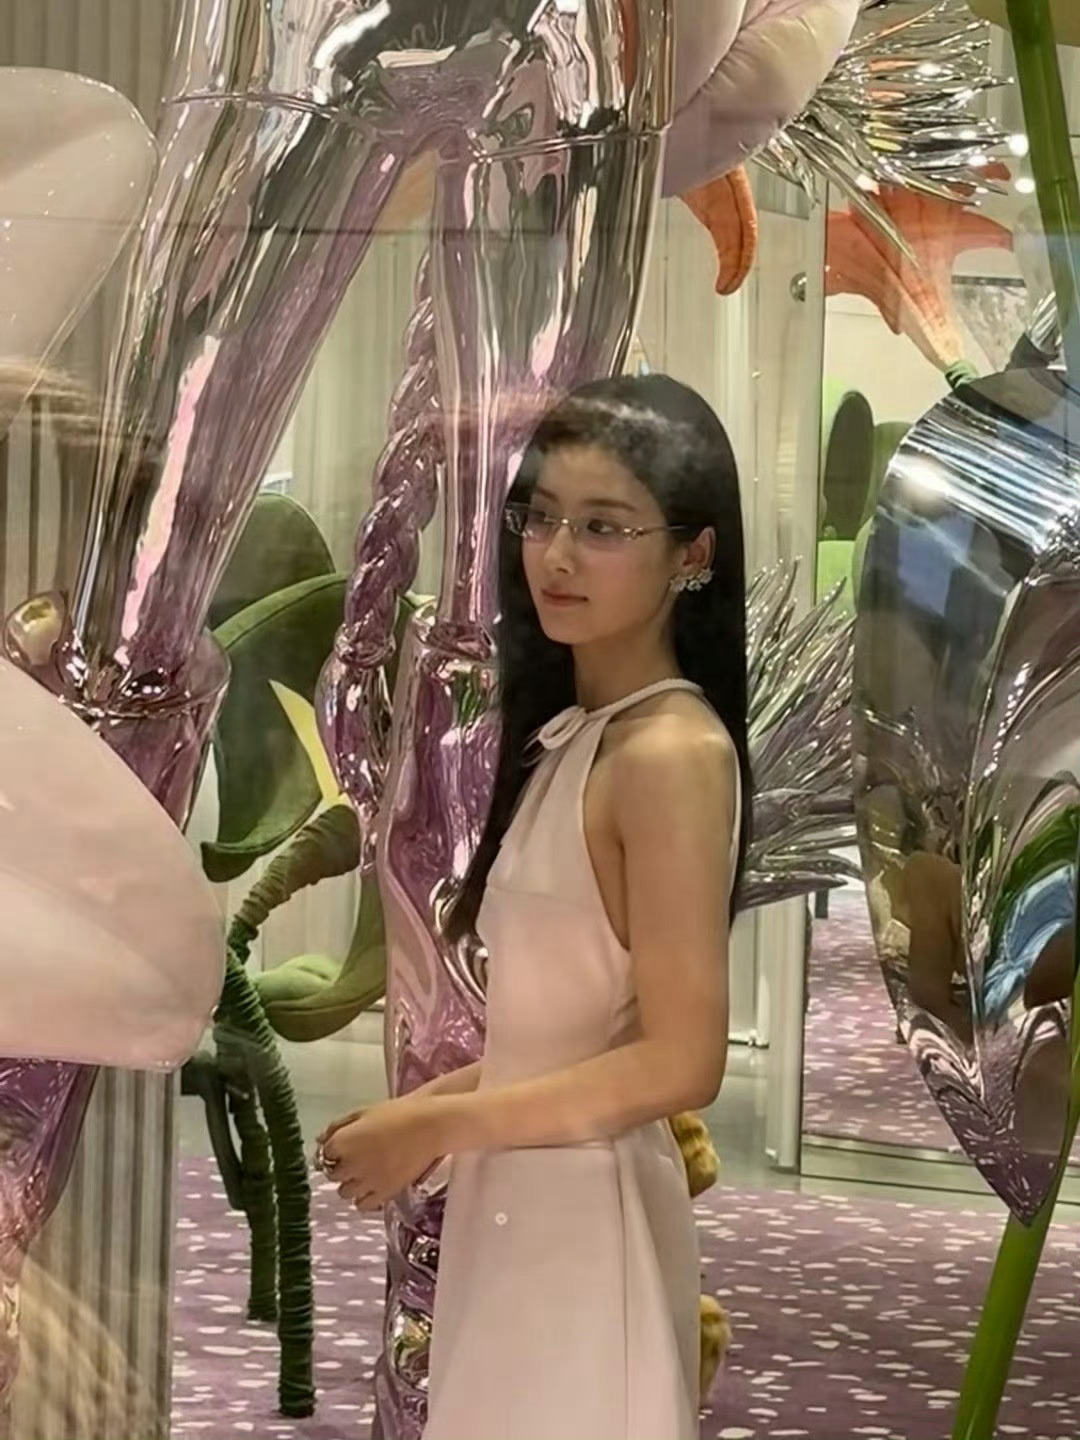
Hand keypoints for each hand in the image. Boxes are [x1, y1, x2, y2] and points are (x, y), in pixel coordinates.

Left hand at [318, 1096, 443, 1210]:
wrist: (430, 1125)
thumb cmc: (397, 1112)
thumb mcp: (363, 1112)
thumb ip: (338, 1126)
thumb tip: (320, 1140)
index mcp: (343, 1141)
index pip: (325, 1154)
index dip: (335, 1150)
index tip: (345, 1146)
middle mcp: (350, 1164)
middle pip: (333, 1175)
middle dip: (342, 1167)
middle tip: (358, 1158)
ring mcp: (367, 1181)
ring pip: (345, 1193)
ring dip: (352, 1183)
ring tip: (366, 1173)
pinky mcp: (384, 1193)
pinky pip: (363, 1205)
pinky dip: (365, 1198)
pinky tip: (373, 1185)